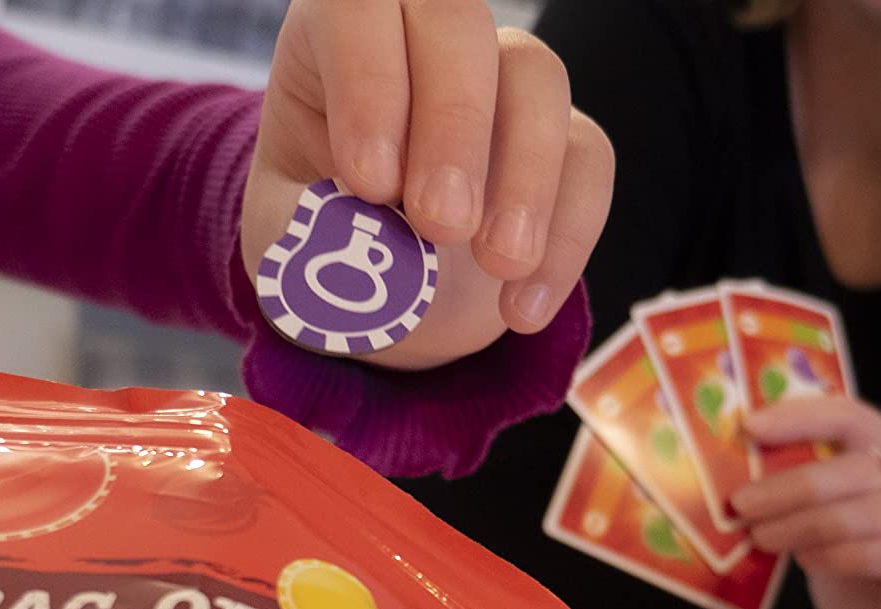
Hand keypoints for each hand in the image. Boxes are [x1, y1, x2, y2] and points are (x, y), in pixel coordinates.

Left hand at [246, 0, 613, 368]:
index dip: (371, 85)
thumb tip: (374, 229)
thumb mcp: (291, 245)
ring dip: (525, 177)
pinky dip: (566, 235)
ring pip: (538, 78)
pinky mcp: (564, 138)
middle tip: (440, 226)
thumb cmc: (321, 249)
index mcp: (338, 38)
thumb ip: (315, 230)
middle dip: (454, 127)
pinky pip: (588, 159)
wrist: (383, 301)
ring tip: (497, 265)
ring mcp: (503, 81)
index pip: (360, 9)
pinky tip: (522, 306)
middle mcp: (425, 38)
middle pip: (460, 25)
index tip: (372, 183)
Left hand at [730, 395, 880, 608]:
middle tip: (745, 505)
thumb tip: (741, 480)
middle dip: (794, 485)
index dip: (801, 418)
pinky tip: (814, 562)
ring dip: (811, 523)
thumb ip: (799, 499)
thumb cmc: (858, 580)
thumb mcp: (819, 530)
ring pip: (878, 508)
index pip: (852, 417)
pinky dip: (851, 556)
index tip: (751, 427)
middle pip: (861, 466)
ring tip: (768, 538)